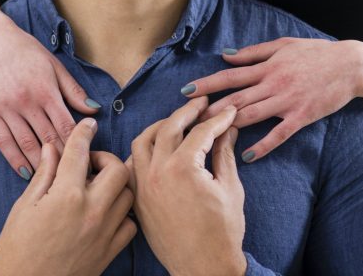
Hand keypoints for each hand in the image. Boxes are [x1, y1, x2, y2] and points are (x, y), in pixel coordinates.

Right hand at [0, 0, 99, 177]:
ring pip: (26, 144)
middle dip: (63, 159)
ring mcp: (5, 109)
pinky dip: (14, 159)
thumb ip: (73, 90)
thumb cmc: (28, 51)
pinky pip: (3, 142)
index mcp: (45, 89)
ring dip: (41, 164)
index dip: (79, 143)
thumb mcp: (55, 65)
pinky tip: (26, 172)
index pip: (66, 124)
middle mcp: (25, 101)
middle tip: (77, 178)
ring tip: (55, 181)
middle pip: (48, 137)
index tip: (90, 159)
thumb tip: (94, 110)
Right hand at [0, 118, 135, 275]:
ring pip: (128, 193)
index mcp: (66, 195)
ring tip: (98, 188)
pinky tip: (105, 214)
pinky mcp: (110, 251)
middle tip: (90, 165)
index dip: (84, 132)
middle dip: (105, 159)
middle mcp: (91, 210)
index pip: (80, 151)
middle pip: (117, 168)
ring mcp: (104, 232)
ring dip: (116, 185)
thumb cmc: (16, 250)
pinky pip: (130, 224)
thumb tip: (53, 147)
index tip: (87, 126)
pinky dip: (122, 215)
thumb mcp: (24, 206)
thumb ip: (45, 173)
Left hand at [129, 97, 246, 275]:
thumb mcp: (229, 187)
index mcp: (183, 168)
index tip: (229, 111)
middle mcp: (157, 172)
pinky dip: (144, 151)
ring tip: (177, 120)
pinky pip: (132, 165)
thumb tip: (227, 129)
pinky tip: (158, 147)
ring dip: (160, 126)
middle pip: (168, 127)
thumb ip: (224, 153)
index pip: (200, 131)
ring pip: (142, 141)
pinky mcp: (138, 199)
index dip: (218, 118)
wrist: (203, 268)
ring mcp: (143, 186)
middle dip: (187, 112)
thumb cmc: (222, 232)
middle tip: (201, 103)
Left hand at [183, 38, 362, 161]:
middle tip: (187, 121)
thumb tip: (225, 55)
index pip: (230, 76)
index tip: (186, 91)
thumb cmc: (316, 52)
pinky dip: (263, 144)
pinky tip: (247, 155)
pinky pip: (279, 133)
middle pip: (235, 98)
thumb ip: (253, 52)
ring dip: (228, 126)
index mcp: (267, 66)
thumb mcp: (283, 45)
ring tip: (206, 137)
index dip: (207, 83)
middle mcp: (273, 83)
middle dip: (209, 110)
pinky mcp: (301, 116)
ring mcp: (287, 101)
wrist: (350, 65)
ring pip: (251, 115)